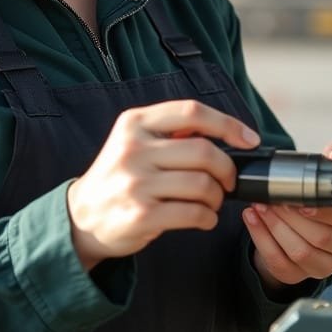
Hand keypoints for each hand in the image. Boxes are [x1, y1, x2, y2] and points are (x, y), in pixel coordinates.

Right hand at [66, 99, 261, 270]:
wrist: (83, 215)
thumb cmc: (120, 176)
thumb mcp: (134, 140)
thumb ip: (170, 131)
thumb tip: (225, 132)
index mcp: (134, 122)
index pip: (192, 112)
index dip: (228, 124)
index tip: (249, 139)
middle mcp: (133, 148)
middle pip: (205, 152)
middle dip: (227, 170)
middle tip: (228, 181)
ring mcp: (136, 182)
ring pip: (203, 185)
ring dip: (217, 198)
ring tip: (211, 202)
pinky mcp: (141, 214)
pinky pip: (194, 214)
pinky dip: (208, 218)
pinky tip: (203, 218)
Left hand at [244, 141, 331, 289]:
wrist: (301, 218)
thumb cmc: (320, 196)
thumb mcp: (331, 169)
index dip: (323, 211)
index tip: (302, 201)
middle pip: (321, 238)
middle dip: (291, 216)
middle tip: (272, 199)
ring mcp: (323, 265)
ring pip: (300, 251)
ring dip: (275, 226)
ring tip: (260, 205)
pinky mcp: (298, 274)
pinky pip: (279, 262)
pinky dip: (261, 239)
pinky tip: (253, 219)